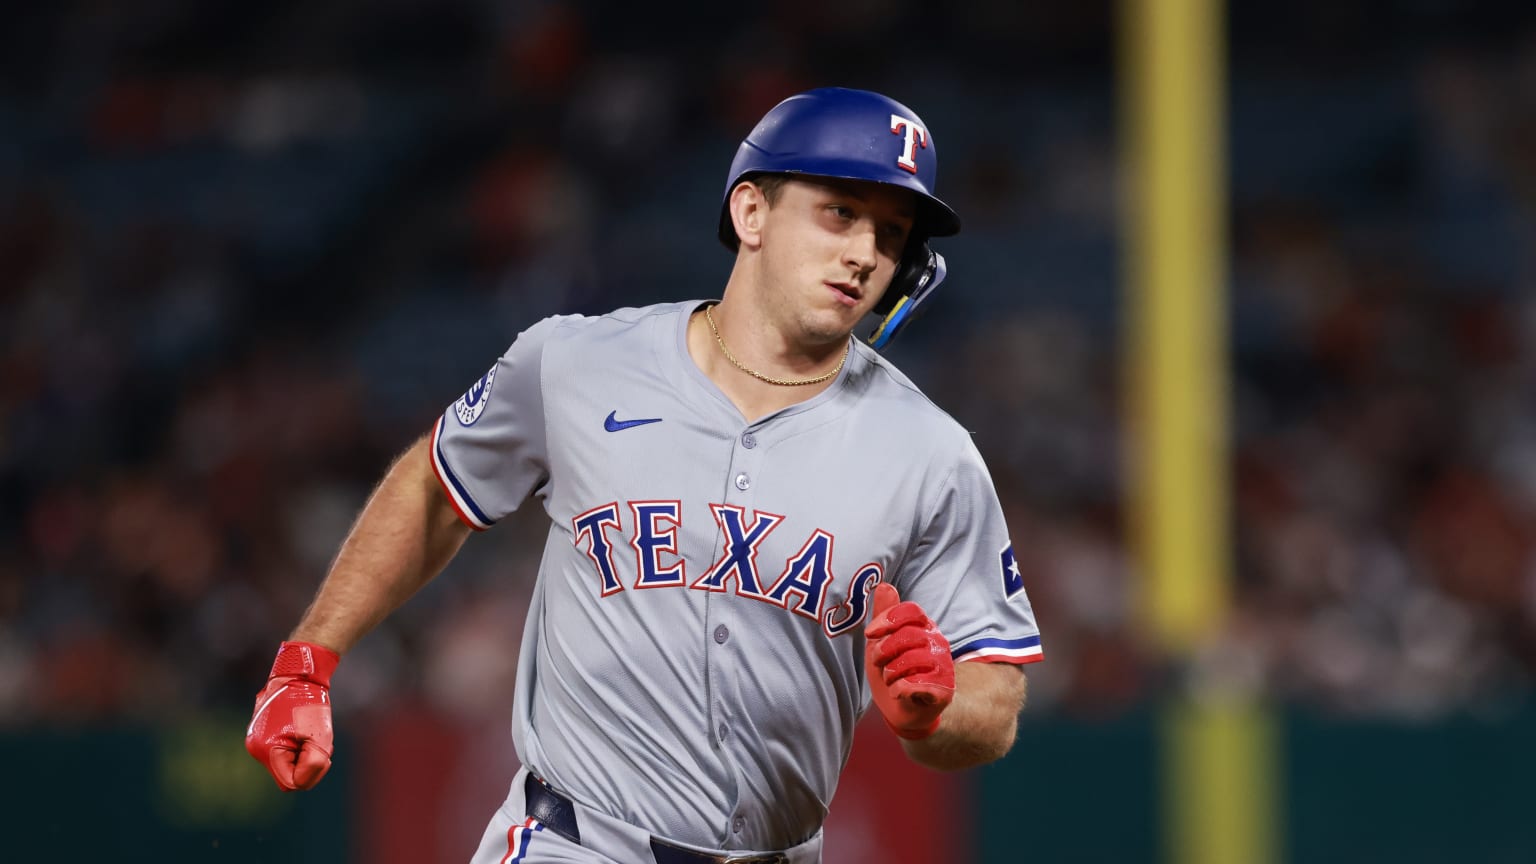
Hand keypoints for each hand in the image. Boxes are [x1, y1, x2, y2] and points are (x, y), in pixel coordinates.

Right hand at [245, 641, 340, 790]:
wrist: (298, 675)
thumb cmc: (310, 705)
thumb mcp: (320, 737)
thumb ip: (314, 764)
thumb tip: (300, 783)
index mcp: (266, 750)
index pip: (290, 782)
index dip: (310, 773)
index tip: (320, 751)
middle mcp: (255, 748)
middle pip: (286, 776)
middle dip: (305, 765)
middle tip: (316, 741)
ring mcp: (256, 741)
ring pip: (285, 765)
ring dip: (301, 756)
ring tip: (309, 733)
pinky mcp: (261, 735)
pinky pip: (281, 754)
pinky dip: (295, 748)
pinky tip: (302, 731)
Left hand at [864, 583, 954, 739]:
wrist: (904, 711)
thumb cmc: (894, 672)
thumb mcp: (882, 642)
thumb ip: (884, 615)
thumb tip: (884, 584)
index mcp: (924, 627)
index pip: (911, 611)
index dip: (888, 620)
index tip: (870, 634)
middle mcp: (938, 643)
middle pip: (909, 635)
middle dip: (884, 650)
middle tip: (878, 662)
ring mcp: (944, 666)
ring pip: (913, 660)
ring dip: (891, 672)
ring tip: (890, 679)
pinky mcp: (944, 690)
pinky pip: (917, 684)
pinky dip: (899, 689)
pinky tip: (897, 692)